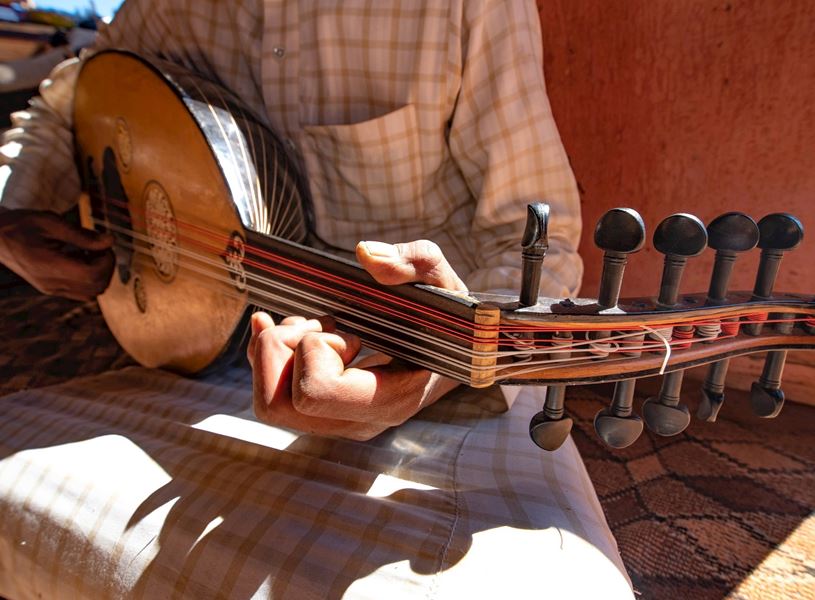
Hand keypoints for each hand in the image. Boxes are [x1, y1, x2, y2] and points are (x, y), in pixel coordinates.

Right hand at [0, 208, 114, 300]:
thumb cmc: (20, 224)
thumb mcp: (51, 222)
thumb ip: (82, 235)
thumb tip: (110, 241)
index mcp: (49, 266)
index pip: (93, 275)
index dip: (107, 261)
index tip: (103, 245)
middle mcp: (51, 283)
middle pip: (96, 287)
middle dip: (106, 267)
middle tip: (99, 247)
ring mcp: (51, 289)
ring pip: (91, 293)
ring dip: (99, 274)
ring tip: (89, 252)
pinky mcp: (50, 289)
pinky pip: (80, 292)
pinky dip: (89, 279)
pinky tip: (80, 259)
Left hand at [248, 239, 466, 439]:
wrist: (459, 354)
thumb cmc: (451, 321)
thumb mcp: (444, 284)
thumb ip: (415, 262)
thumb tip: (366, 255)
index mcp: (389, 398)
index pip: (314, 391)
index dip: (314, 350)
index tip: (348, 329)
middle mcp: (359, 421)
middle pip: (277, 405)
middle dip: (282, 351)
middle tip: (319, 323)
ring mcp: (338, 422)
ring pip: (268, 405)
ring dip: (275, 354)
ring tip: (311, 326)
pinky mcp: (323, 414)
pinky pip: (270, 399)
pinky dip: (266, 355)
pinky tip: (283, 326)